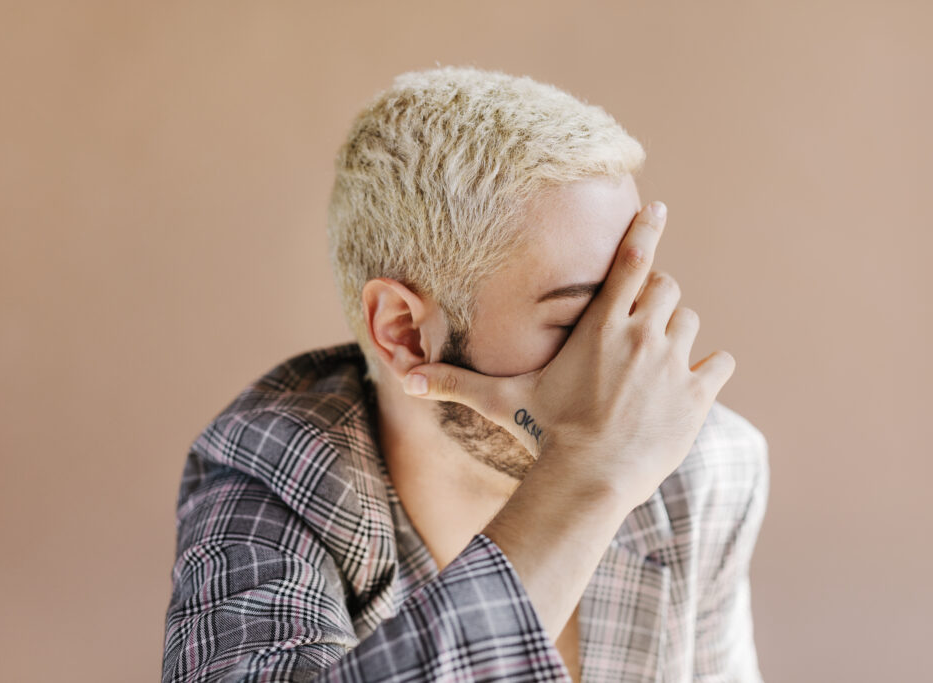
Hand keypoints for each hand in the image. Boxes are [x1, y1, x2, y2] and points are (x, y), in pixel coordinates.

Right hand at [401, 201, 734, 506]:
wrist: (589, 480)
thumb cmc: (543, 434)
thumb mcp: (500, 400)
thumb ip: (455, 383)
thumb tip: (403, 378)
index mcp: (601, 325)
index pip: (631, 259)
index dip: (645, 228)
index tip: (657, 209)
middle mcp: (642, 334)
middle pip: (668, 286)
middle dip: (655, 297)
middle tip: (639, 323)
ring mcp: (674, 363)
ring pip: (691, 323)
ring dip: (677, 333)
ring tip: (658, 359)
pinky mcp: (697, 395)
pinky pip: (720, 363)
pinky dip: (709, 369)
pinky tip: (691, 383)